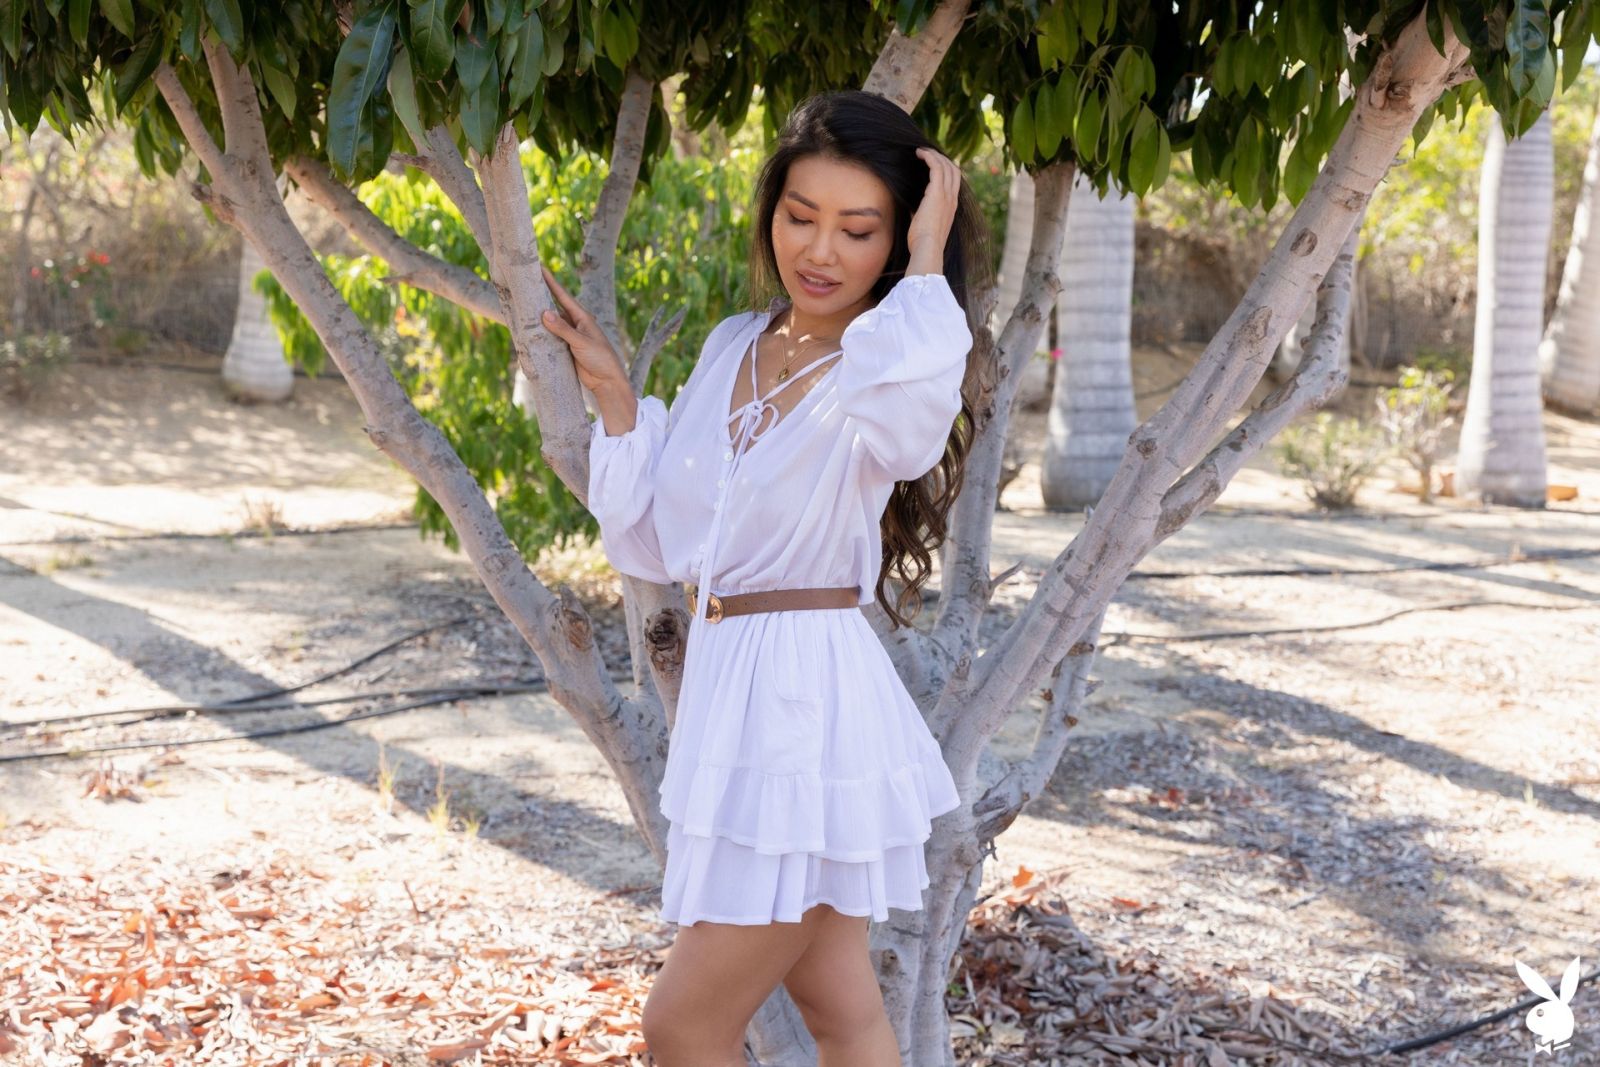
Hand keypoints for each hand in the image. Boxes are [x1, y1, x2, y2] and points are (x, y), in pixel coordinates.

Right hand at [539, 263, 628, 394]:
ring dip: (539, 315)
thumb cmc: (600, 358)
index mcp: (582, 317)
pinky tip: (530, 328)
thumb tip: (544, 313)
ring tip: (522, 303)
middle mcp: (575, 323)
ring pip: (551, 322)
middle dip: (542, 295)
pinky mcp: (566, 348)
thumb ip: (563, 329)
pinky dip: (541, 332)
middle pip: (554, 306)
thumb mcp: (581, 342)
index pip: (563, 296)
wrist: (607, 381)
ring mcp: (570, 336)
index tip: (540, 268)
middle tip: (526, 283)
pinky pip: (551, 337)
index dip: (551, 282)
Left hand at [906, 147, 959, 271]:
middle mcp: (952, 199)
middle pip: (953, 170)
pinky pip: (936, 167)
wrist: (927, 249)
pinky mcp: (937, 193)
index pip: (954, 181)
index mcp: (951, 207)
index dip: (946, 169)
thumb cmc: (922, 243)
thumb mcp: (923, 225)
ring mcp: (946, 196)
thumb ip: (920, 213)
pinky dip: (929, 157)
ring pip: (945, 166)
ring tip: (921, 151)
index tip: (933, 164)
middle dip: (941, 158)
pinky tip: (919, 153)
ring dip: (933, 155)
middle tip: (926, 153)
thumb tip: (910, 207)